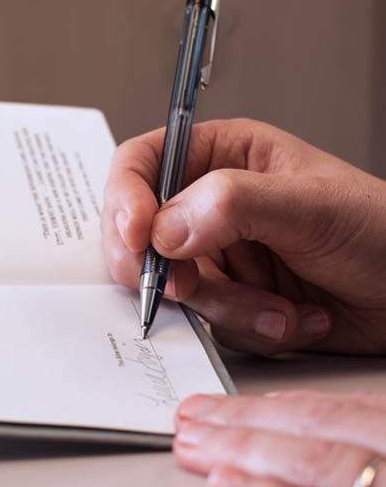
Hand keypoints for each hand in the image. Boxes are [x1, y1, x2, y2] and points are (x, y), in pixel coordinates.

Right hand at [101, 118, 385, 354]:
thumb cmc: (385, 231)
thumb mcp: (312, 205)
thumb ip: (233, 204)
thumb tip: (166, 225)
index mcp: (221, 157)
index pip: (141, 165)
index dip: (126, 199)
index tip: (137, 235)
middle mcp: (209, 206)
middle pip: (139, 234)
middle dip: (162, 268)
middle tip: (187, 285)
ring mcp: (217, 257)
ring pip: (172, 288)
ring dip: (226, 307)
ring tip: (279, 305)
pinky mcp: (229, 301)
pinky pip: (205, 322)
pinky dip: (248, 328)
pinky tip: (292, 317)